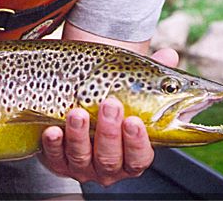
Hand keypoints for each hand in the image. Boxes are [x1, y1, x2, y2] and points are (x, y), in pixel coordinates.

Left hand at [40, 48, 178, 185]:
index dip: (137, 142)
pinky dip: (52, 144)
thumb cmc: (112, 100)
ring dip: (79, 135)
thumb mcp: (133, 88)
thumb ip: (155, 74)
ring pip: (80, 156)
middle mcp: (108, 166)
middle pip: (109, 158)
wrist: (79, 101)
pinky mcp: (56, 160)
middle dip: (108, 133)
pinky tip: (54, 129)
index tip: (133, 120)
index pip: (139, 157)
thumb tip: (169, 56)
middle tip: (109, 105)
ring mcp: (81, 165)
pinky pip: (53, 156)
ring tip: (78, 112)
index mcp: (132, 155)